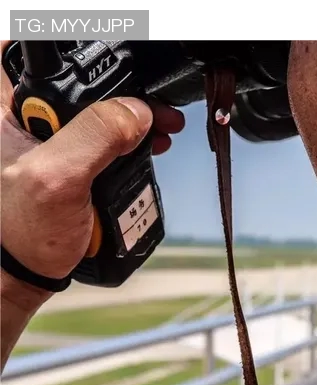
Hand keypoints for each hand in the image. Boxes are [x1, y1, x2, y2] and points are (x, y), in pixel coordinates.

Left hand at [0, 41, 184, 283]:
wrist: (27, 270)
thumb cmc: (20, 232)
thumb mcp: (56, 179)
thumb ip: (95, 136)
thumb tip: (136, 110)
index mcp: (6, 106)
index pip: (30, 48)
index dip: (69, 43)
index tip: (112, 53)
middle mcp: (26, 114)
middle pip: (77, 77)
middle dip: (120, 87)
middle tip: (151, 103)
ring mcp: (52, 137)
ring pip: (98, 107)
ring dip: (134, 113)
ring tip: (162, 127)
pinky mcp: (72, 157)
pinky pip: (108, 135)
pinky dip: (133, 137)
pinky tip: (150, 145)